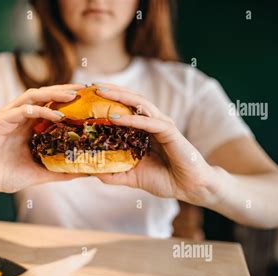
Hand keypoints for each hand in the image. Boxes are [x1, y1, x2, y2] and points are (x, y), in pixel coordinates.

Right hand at [0, 84, 85, 197]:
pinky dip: (37, 110)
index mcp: (29, 124)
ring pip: (32, 97)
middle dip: (65, 90)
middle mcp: (19, 116)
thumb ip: (60, 170)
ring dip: (53, 94)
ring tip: (72, 96)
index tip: (89, 99)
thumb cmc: (7, 175)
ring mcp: (8, 117)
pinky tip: (53, 114)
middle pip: (45, 95)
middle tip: (86, 89)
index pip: (51, 104)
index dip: (69, 99)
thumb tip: (85, 172)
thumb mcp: (40, 172)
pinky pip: (20, 111)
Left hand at [95, 84, 218, 205]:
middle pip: (130, 100)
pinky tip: (116, 118)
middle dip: (111, 91)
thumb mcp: (132, 177)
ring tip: (100, 92)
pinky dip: (132, 119)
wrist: (190, 188)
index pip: (124, 108)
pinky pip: (149, 122)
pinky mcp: (170, 133)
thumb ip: (114, 173)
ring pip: (139, 104)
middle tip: (90, 86)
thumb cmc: (165, 179)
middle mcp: (153, 122)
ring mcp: (162, 125)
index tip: (87, 96)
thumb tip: (92, 172)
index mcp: (144, 129)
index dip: (107, 100)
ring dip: (119, 97)